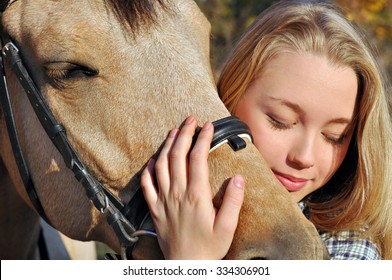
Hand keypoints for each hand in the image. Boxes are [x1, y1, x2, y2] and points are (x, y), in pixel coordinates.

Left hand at [141, 116, 244, 258]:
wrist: (186, 267)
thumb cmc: (208, 248)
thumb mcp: (227, 227)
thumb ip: (233, 202)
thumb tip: (238, 178)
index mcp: (196, 195)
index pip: (198, 158)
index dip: (203, 139)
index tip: (209, 126)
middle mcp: (177, 193)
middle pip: (178, 156)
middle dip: (184, 134)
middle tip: (190, 120)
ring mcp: (164, 200)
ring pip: (161, 165)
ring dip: (167, 145)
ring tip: (174, 131)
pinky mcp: (155, 209)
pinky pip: (147, 186)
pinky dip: (148, 170)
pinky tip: (152, 161)